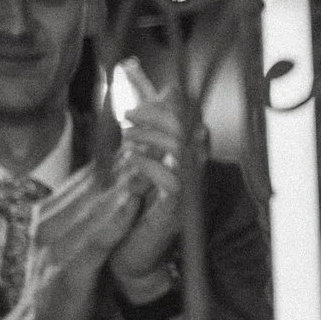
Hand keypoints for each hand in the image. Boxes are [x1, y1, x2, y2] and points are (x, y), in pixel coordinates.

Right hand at [0, 155, 157, 319]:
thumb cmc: (66, 282)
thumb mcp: (76, 242)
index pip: (87, 178)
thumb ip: (91, 215)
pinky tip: (132, 203)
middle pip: (91, 187)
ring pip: (94, 207)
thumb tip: (120, 184)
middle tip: (156, 139)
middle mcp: (49, 224)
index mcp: (50, 213)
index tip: (146, 137)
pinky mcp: (66, 271)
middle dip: (125, 162)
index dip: (118, 157)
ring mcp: (55, 246)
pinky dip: (114, 220)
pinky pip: (94, 240)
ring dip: (124, 183)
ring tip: (151, 161)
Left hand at [103, 81, 191, 299]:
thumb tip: (130, 64)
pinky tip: (131, 161)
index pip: (188, 111)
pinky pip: (174, 181)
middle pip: (192, 124)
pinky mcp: (178, 210)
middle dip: (160, 113)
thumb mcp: (134, 147)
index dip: (168, 97)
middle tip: (128, 114)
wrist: (131, 255)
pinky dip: (151, 165)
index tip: (138, 89)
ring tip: (127, 136)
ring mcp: (189, 189)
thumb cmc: (133, 203)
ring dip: (154, 135)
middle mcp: (193, 167)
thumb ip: (137, 109)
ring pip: (186, 148)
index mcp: (185, 150)